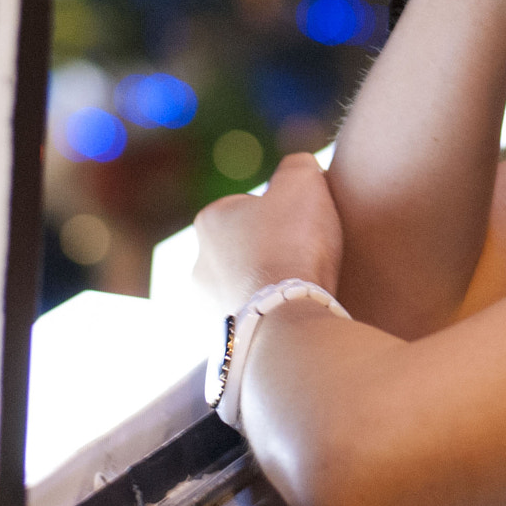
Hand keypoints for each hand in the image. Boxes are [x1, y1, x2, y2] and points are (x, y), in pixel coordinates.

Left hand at [193, 153, 345, 315]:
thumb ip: (297, 166)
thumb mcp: (303, 181)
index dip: (282, 213)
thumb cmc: (293, 243)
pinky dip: (271, 315)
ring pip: (247, 285)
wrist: (286, 318)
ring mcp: (207, 305)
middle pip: (246, 248)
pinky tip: (294, 314)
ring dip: (270, 286)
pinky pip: (254, 318)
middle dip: (271, 251)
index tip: (303, 225)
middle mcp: (199, 263)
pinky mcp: (223, 339)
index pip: (250, 206)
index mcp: (209, 220)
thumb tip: (297, 167)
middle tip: (306, 257)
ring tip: (303, 290)